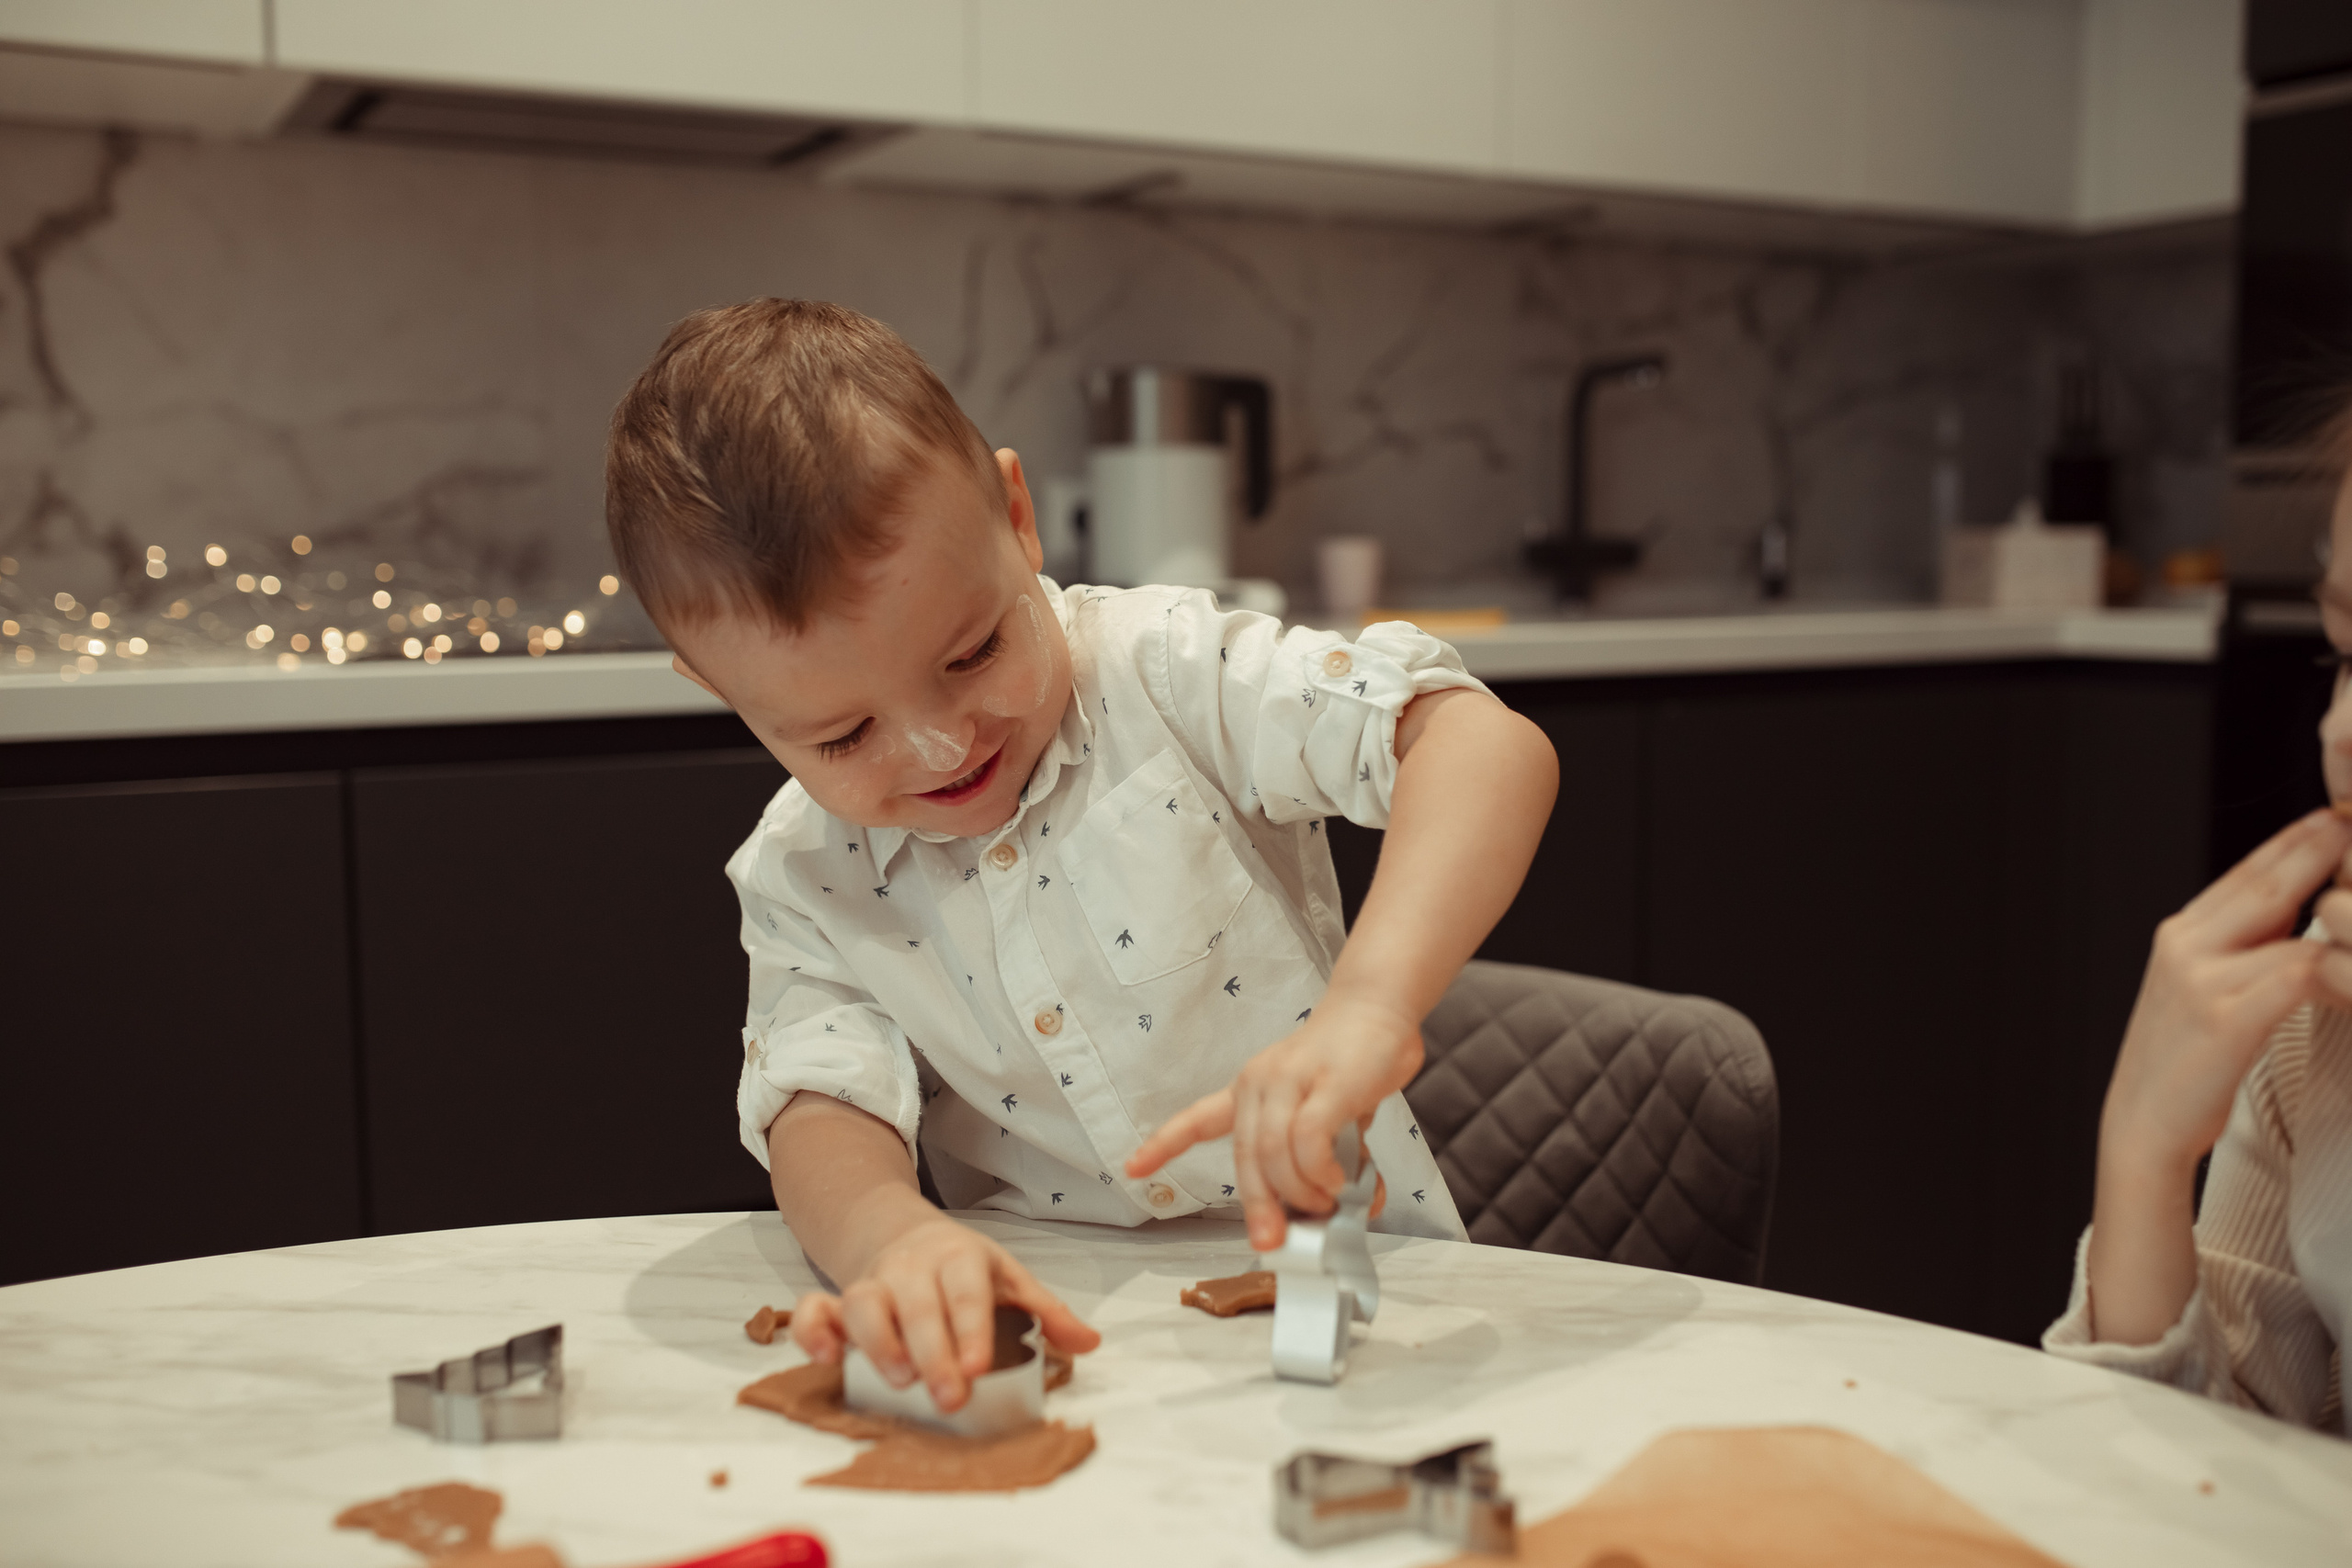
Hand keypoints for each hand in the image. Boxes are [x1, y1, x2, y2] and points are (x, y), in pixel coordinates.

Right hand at [786, 1215, 1099, 1411]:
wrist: (904, 1234)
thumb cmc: (964, 1270)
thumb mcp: (1009, 1281)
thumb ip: (1046, 1314)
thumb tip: (1090, 1343)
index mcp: (961, 1258)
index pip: (966, 1292)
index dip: (971, 1329)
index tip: (978, 1368)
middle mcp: (912, 1267)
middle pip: (918, 1305)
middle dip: (932, 1353)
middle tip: (949, 1398)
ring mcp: (872, 1282)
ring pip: (863, 1303)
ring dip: (878, 1343)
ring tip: (898, 1382)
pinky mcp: (838, 1300)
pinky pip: (814, 1310)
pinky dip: (812, 1332)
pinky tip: (828, 1361)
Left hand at [1125, 989, 1420, 1250]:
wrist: (1380, 1006)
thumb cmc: (1354, 1063)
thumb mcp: (1330, 1115)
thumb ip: (1327, 1158)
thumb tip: (1339, 1208)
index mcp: (1251, 1091)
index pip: (1198, 1119)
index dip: (1163, 1146)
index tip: (1133, 1168)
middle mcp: (1261, 1084)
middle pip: (1245, 1157)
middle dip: (1258, 1208)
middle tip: (1274, 1241)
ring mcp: (1290, 1081)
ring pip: (1273, 1154)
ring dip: (1298, 1193)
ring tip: (1325, 1202)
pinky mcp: (1327, 1085)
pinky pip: (1308, 1141)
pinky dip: (1320, 1172)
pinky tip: (1337, 1181)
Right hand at [2099, 807, 2351, 1183]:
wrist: (2141, 1125)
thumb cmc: (2184, 1065)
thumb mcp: (2205, 991)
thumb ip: (2244, 950)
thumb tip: (2302, 917)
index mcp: (2181, 933)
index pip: (2249, 871)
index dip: (2297, 840)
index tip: (2339, 818)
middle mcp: (2185, 942)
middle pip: (2268, 881)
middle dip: (2322, 847)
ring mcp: (2201, 976)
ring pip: (2293, 923)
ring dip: (2345, 913)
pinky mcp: (2225, 1014)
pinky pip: (2301, 973)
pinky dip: (2340, 967)